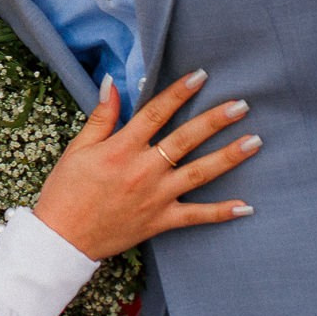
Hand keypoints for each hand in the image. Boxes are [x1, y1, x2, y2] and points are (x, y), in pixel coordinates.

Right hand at [33, 70, 259, 262]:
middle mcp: (144, 170)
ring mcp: (156, 197)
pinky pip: (196, 216)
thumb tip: (112, 82)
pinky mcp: (160, 221)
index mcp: (122, 148)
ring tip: (254, 141)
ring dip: (228, 157)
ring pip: (199, 173)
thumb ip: (101, 116)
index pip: (155, 113)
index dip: (179, 92)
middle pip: (186, 139)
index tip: (201, 76)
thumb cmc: (65, 191)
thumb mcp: (78, 149)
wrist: (62, 239)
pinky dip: (222, 212)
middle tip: (241, 105)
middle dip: (215, 120)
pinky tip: (246, 206)